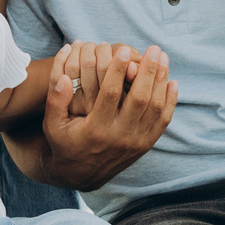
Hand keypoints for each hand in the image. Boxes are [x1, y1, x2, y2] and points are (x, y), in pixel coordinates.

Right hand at [39, 41, 175, 188]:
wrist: (81, 175)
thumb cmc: (65, 143)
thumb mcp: (53, 125)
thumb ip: (56, 100)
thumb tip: (64, 77)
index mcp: (96, 129)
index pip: (110, 95)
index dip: (118, 71)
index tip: (123, 51)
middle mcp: (119, 137)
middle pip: (140, 99)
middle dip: (149, 71)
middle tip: (154, 49)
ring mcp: (135, 142)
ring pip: (155, 108)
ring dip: (161, 81)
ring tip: (163, 58)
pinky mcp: (145, 145)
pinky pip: (163, 122)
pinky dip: (170, 101)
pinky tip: (172, 82)